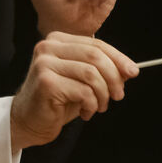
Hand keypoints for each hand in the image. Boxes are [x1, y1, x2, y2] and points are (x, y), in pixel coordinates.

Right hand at [10, 32, 138, 149]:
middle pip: (95, 56)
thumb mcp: (84, 82)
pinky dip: (91, 104)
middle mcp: (48, 47)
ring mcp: (45, 63)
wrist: (28, 122)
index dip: (118, 58)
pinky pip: (83, 91)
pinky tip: (86, 112)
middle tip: (118, 95)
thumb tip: (130, 70)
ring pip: (91, 74)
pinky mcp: (46, 82)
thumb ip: (104, 72)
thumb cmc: (57, 101)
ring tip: (100, 106)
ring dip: (103, 95)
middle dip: (114, 78)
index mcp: (57, 40)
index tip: (133, 71)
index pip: (96, 44)